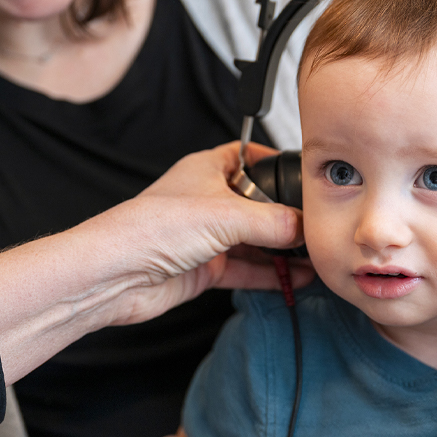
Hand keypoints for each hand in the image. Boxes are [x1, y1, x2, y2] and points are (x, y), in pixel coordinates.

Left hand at [80, 141, 313, 324]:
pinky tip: (296, 279)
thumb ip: (273, 222)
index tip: (303, 173)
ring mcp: (207, 237)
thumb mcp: (226, 215)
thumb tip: (306, 227)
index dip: (273, 161)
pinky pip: (247, 269)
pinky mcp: (206, 268)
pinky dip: (272, 274)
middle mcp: (208, 201)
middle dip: (288, 216)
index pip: (247, 157)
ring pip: (255, 241)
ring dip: (284, 251)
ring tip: (316, 257)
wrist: (116, 276)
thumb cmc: (150, 229)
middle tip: (319, 225)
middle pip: (259, 204)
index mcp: (207, 170)